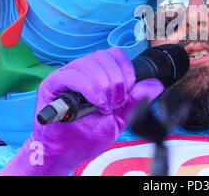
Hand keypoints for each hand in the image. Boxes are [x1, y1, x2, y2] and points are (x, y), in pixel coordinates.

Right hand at [0, 47, 163, 175]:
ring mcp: (65, 75)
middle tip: (117, 103)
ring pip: (89, 63)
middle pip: (103, 57)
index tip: (129, 90)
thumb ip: (135, 100)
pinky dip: (90, 88)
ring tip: (106, 107)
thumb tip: (156, 84)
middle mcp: (80, 70)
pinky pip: (73, 76)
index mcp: (96, 73)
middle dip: (117, 81)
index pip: (114, 54)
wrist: (66, 153)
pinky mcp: (52, 85)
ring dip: (104, 85)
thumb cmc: (88, 135)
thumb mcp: (119, 118)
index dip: (126, 69)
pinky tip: (98, 103)